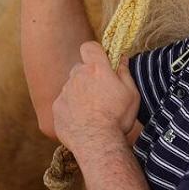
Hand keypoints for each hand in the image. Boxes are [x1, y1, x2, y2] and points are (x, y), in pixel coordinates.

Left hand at [52, 42, 139, 156]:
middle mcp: (77, 76)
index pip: (89, 47)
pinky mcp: (56, 107)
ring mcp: (64, 92)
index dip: (94, 52)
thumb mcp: (131, 94)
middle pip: (80, 68)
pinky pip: (63, 103)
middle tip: (100, 93)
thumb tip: (122, 58)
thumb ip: (125, 72)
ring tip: (92, 112)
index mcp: (96, 69)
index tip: (101, 61)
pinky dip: (71, 109)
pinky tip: (81, 121)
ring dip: (79, 94)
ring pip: (71, 86)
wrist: (97, 142)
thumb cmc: (117, 118)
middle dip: (88, 76)